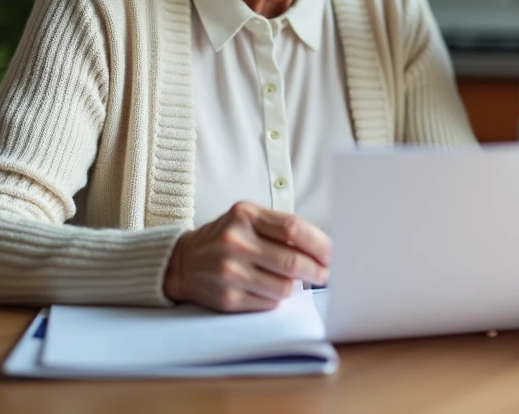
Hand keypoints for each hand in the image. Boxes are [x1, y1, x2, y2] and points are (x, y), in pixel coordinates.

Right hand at [163, 201, 330, 312]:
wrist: (183, 261)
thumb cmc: (227, 237)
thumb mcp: (249, 219)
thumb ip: (283, 228)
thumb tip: (327, 249)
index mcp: (244, 215)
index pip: (293, 229)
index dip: (320, 244)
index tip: (335, 255)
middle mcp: (234, 242)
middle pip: (292, 262)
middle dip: (318, 271)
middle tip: (327, 274)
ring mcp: (229, 272)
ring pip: (284, 287)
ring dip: (294, 286)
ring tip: (286, 279)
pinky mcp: (226, 298)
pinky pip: (269, 303)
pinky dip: (275, 298)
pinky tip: (267, 288)